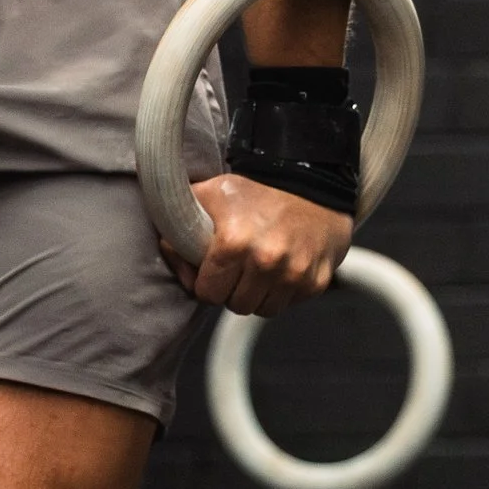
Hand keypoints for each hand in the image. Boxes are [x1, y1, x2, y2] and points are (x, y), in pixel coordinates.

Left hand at [168, 173, 349, 318]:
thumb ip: (178, 227)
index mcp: (233, 243)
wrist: (311, 178)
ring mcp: (294, 274)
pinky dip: (283, 291)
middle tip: (237, 268)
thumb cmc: (255, 189)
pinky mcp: (316, 281)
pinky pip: (290, 304)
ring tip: (259, 267)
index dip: (207, 283)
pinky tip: (282, 266)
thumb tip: (172, 257)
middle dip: (232, 290)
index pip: (208, 294)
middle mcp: (266, 261)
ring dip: (258, 294)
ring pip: (264, 310)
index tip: (213, 271)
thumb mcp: (209, 195)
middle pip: (236, 305)